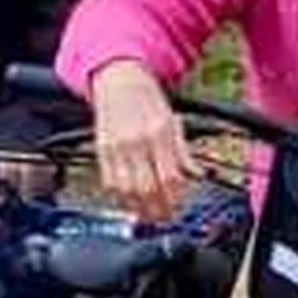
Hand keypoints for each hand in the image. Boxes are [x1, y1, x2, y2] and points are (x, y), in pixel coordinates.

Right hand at [89, 61, 194, 224]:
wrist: (118, 79)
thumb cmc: (148, 98)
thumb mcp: (173, 120)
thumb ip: (184, 152)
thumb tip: (196, 175)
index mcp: (158, 134)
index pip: (170, 177)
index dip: (177, 199)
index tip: (180, 207)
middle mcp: (136, 142)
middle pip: (147, 190)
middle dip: (158, 210)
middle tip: (166, 218)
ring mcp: (116, 148)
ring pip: (127, 191)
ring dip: (139, 209)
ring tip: (149, 214)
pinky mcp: (101, 151)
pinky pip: (109, 183)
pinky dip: (121, 198)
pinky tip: (131, 201)